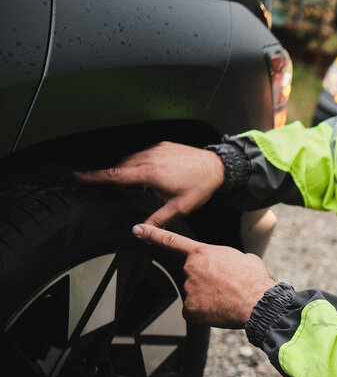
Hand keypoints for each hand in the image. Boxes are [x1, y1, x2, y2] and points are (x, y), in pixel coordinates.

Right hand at [74, 141, 224, 227]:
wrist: (217, 166)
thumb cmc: (200, 186)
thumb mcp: (179, 208)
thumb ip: (157, 220)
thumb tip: (141, 232)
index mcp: (149, 174)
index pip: (114, 175)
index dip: (94, 177)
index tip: (78, 176)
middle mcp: (149, 158)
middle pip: (121, 168)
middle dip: (121, 181)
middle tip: (136, 193)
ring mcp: (155, 149)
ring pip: (132, 160)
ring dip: (132, 173)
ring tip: (149, 186)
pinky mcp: (162, 145)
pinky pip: (144, 154)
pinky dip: (142, 164)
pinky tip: (157, 175)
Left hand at [132, 224, 277, 327]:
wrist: (257, 301)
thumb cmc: (253, 279)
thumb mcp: (243, 257)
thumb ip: (226, 258)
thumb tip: (229, 265)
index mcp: (203, 253)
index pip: (172, 241)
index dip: (152, 234)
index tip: (137, 230)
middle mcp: (191, 269)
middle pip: (193, 275)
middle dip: (207, 281)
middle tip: (226, 286)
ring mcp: (188, 289)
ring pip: (195, 294)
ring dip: (208, 297)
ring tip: (228, 298)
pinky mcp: (189, 309)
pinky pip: (194, 311)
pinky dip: (205, 312)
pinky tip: (219, 310)